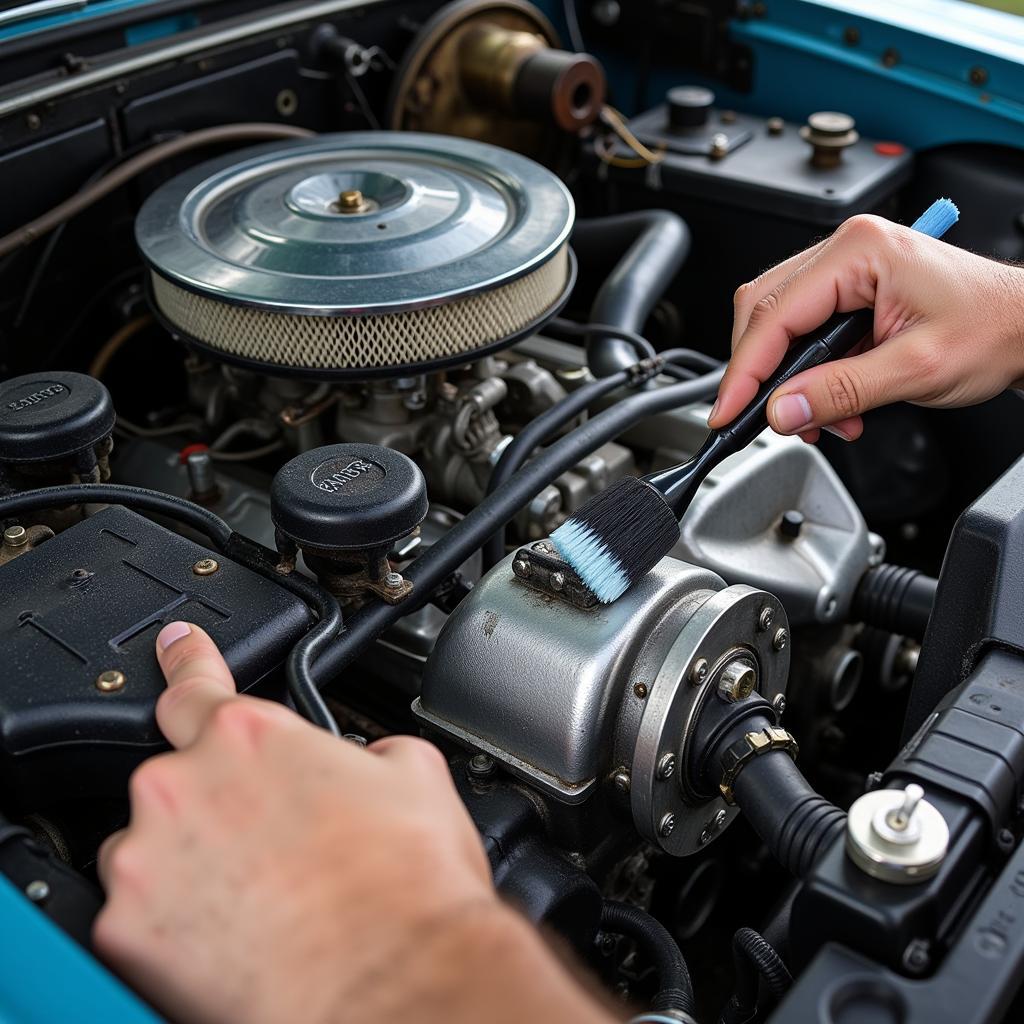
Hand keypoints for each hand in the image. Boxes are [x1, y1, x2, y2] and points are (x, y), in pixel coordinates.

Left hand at [93, 622, 613, 1023]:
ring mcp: (149, 858)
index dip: (185, 662)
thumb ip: (369, 750)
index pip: (196, 684)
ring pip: (150, 848)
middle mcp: (186, 785)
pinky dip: (175, 925)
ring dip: (190, 863)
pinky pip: (140, 914)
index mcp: (252, 735)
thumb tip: (368, 763)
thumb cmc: (408, 885)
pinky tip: (237, 937)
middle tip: (276, 846)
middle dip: (217, 805)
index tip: (174, 647)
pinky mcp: (129, 931)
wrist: (397, 982)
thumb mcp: (415, 776)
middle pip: (178, 780)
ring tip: (261, 899)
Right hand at [708, 214, 1023, 441]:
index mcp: (860, 252)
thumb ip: (842, 392)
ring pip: (779, 325)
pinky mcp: (850, 290)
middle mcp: (847, 250)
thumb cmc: (994, 329)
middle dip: (764, 375)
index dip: (745, 371)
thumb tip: (782, 410)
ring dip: (788, 379)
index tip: (726, 412)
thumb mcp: (916, 370)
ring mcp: (846, 268)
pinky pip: (804, 331)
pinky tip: (832, 402)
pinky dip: (807, 374)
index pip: (774, 314)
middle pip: (764, 313)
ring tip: (821, 418)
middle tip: (770, 420)